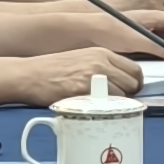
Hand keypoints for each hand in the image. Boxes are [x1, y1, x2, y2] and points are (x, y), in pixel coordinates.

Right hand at [14, 51, 136, 108]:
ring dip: (117, 104)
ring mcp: (93, 77)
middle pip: (133, 83)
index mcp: (102, 53)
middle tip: (118, 102)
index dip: (135, 83)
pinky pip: (106, 105)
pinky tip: (94, 109)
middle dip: (130, 95)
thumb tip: (121, 83)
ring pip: (123, 96)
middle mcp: (101, 62)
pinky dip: (104, 110)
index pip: (134, 69)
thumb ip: (103, 67)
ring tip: (103, 107)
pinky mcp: (84, 92)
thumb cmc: (51, 70)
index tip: (131, 91)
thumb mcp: (82, 59)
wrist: (29, 75)